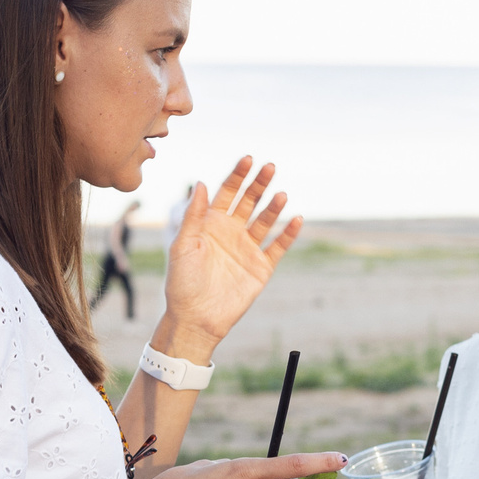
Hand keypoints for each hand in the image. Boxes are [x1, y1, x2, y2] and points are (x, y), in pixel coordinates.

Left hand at [155, 158, 300, 360]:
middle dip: (259, 184)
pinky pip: (278, 246)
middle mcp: (231, 232)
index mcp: (210, 224)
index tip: (248, 160)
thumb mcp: (183, 245)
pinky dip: (288, 234)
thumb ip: (193, 215)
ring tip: (281, 195)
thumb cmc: (182, 282)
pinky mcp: (261, 267)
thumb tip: (200, 183)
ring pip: (265, 221)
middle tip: (270, 167)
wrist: (196, 318)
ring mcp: (248, 249)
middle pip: (249, 201)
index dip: (238, 175)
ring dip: (273, 206)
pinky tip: (296, 219)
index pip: (227, 193)